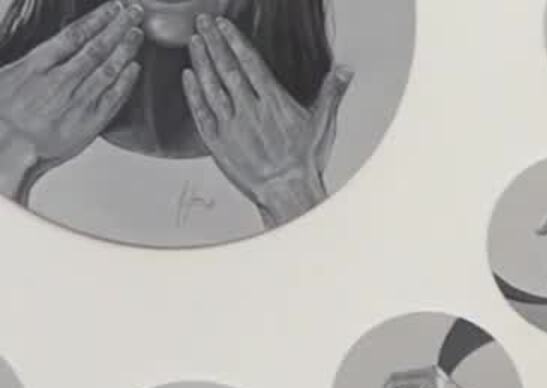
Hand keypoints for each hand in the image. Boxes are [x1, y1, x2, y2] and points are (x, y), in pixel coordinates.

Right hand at [0, 1, 143, 199]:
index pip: (74, 35)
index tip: (113, 8)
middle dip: (119, 27)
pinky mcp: (90, 123)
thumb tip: (57, 46)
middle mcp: (61, 80)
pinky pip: (113, 98)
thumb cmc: (4, 114)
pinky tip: (135, 68)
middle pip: (97, 48)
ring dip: (126, 49)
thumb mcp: (9, 76)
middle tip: (135, 12)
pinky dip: (126, 81)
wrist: (6, 146)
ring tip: (138, 34)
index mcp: (38, 65)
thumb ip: (37, 61)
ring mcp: (78, 101)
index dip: (98, 19)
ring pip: (108, 69)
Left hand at [182, 15, 350, 226]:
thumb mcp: (324, 124)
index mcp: (274, 102)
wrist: (286, 192)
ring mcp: (231, 125)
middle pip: (227, 68)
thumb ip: (331, 93)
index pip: (250, 63)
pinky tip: (188, 76)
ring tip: (194, 41)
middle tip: (202, 22)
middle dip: (213, 42)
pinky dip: (193, 92)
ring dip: (201, 61)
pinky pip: (201, 111)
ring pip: (211, 86)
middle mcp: (250, 109)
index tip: (222, 25)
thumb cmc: (305, 162)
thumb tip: (344, 70)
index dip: (234, 40)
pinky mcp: (217, 141)